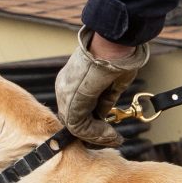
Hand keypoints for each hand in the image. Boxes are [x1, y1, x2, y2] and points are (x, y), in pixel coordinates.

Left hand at [54, 28, 150, 147]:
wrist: (114, 43)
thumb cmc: (117, 55)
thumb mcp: (111, 82)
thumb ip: (105, 99)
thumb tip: (104, 113)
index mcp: (73, 80)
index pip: (78, 110)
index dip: (92, 124)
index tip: (108, 131)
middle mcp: (65, 88)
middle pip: (74, 119)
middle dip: (93, 133)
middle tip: (111, 139)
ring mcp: (66, 94)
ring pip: (76, 126)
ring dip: (96, 136)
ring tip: (113, 138)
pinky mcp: (71, 100)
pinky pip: (79, 126)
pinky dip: (95, 134)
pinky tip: (111, 134)